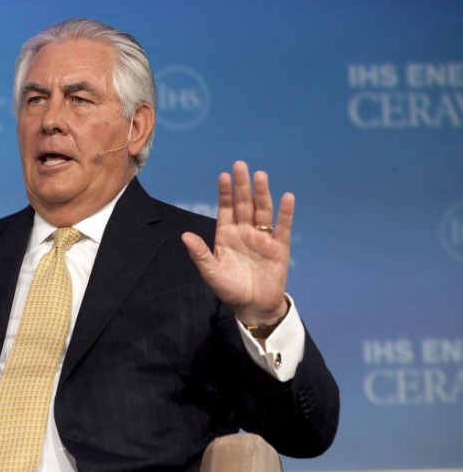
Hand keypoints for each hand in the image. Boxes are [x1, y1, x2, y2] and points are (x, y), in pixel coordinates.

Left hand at [181, 161, 291, 326]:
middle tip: (240, 165)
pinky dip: (285, 213)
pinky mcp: (278, 247)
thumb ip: (200, 253)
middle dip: (242, 186)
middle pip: (244, 204)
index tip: (223, 176)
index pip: (226, 209)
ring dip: (261, 194)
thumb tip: (184, 236)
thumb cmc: (230, 289)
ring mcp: (262, 238)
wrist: (253, 306)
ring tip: (260, 176)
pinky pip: (282, 227)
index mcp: (226, 235)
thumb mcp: (211, 273)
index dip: (225, 193)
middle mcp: (244, 232)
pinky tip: (287, 197)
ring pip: (262, 211)